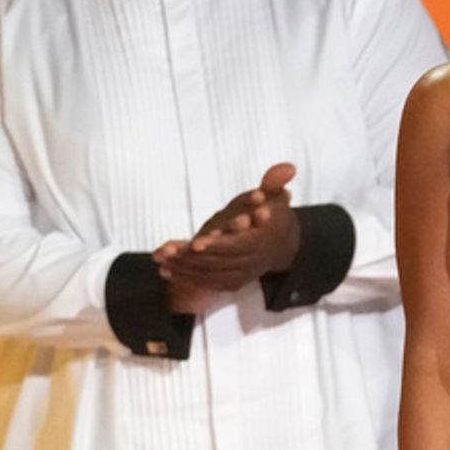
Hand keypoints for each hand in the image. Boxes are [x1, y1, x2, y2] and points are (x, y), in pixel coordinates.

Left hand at [154, 162, 301, 290]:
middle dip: (190, 256)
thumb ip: (275, 182)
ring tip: (160, 257)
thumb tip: (288, 167)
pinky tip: (165, 270)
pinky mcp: (232, 283)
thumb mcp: (275, 196)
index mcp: (263, 240)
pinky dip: (186, 277)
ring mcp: (242, 274)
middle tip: (166, 250)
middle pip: (219, 261)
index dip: (218, 244)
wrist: (280, 246)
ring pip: (209, 273)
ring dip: (183, 266)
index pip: (239, 245)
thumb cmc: (272, 215)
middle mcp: (253, 261)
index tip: (196, 243)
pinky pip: (207, 282)